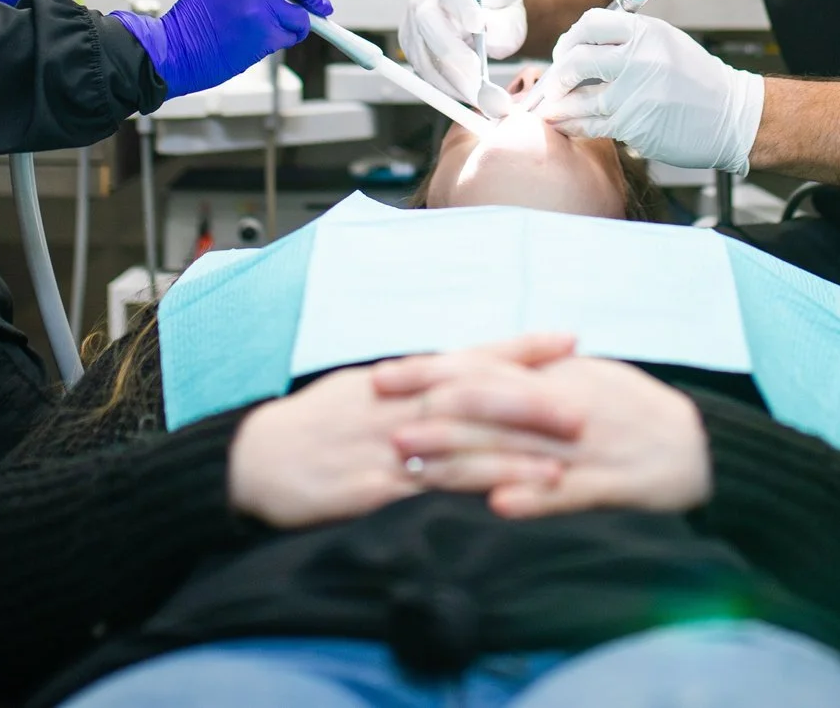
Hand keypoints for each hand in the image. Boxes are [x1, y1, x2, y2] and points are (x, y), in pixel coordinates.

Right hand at [112, 0, 333, 97]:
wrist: (174, 49)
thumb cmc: (188, 21)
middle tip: (318, 7)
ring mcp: (264, 10)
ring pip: (301, 16)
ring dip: (294, 25)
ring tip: (273, 31)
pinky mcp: (267, 36)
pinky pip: (291, 36)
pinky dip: (284, 41)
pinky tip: (264, 43)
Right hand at [228, 334, 575, 529]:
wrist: (255, 460)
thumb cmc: (311, 425)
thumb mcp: (362, 388)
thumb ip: (411, 382)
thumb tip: (458, 369)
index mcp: (398, 377)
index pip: (469, 355)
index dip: (520, 347)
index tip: (568, 339)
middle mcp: (398, 404)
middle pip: (475, 396)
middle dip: (531, 400)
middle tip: (584, 405)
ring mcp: (386, 446)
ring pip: (461, 443)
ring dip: (514, 451)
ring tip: (564, 459)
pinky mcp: (374, 488)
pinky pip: (431, 489)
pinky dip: (472, 491)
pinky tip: (507, 500)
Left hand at [383, 355, 711, 519]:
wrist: (696, 445)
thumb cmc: (633, 409)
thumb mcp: (581, 376)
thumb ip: (530, 372)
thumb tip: (473, 364)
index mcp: (554, 373)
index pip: (480, 366)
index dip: (429, 371)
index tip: (381, 377)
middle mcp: (562, 404)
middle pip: (488, 408)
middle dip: (434, 419)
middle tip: (385, 430)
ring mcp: (582, 446)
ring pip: (515, 452)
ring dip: (465, 460)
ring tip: (419, 471)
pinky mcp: (606, 483)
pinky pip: (566, 494)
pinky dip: (533, 498)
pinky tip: (499, 508)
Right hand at [399, 0, 525, 110]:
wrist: (486, 12)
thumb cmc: (497, 8)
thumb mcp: (511, 11)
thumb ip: (504, 24)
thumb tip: (489, 38)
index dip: (461, 6)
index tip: (478, 25)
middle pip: (429, 24)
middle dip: (454, 56)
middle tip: (479, 82)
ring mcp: (412, 25)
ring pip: (424, 54)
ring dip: (452, 80)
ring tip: (480, 96)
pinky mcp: (412, 50)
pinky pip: (425, 72)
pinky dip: (446, 87)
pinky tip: (467, 93)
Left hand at [535, 8, 763, 174]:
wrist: (731, 117)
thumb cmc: (698, 81)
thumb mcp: (666, 43)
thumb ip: (628, 41)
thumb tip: (583, 47)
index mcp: (645, 33)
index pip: (590, 24)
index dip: (570, 39)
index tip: (564, 53)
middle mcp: (638, 59)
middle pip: (576, 61)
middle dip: (557, 75)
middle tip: (553, 85)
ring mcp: (634, 94)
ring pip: (578, 99)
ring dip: (558, 107)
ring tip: (549, 110)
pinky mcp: (634, 125)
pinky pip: (592, 125)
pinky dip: (574, 125)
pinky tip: (566, 125)